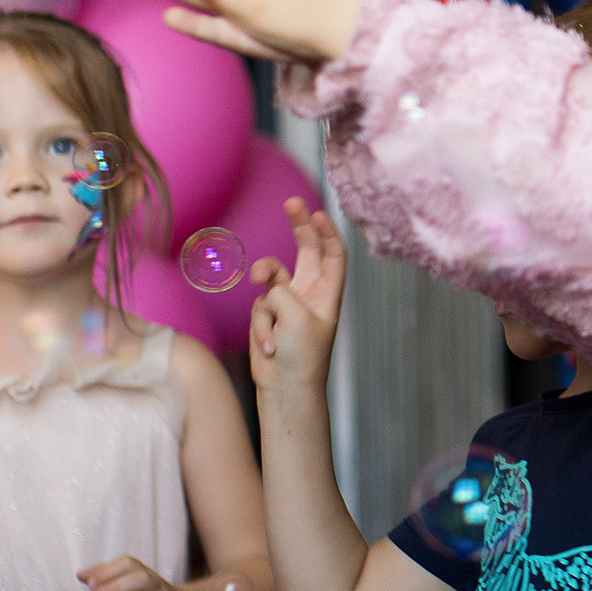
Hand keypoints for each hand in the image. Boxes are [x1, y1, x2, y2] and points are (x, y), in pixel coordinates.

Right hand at [248, 198, 347, 392]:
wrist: (284, 389)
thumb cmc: (302, 356)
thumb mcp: (296, 317)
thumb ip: (280, 290)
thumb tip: (264, 277)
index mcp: (329, 292)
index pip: (333, 254)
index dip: (327, 231)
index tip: (317, 212)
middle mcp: (310, 293)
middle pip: (305, 250)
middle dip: (297, 226)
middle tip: (291, 201)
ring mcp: (287, 303)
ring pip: (270, 279)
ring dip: (267, 300)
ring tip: (272, 324)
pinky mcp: (267, 316)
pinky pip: (258, 307)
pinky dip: (261, 327)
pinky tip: (270, 347)